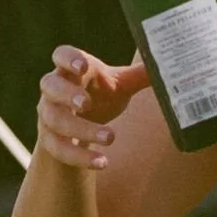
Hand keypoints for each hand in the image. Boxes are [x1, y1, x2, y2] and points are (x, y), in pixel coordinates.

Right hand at [36, 46, 149, 168]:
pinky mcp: (49, 140)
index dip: (68, 59)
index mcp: (71, 69)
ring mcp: (48, 114)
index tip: (83, 66)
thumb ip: (139, 75)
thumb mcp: (119, 84)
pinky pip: (58, 149)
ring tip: (111, 137)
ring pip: (55, 120)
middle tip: (86, 103)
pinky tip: (102, 162)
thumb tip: (168, 68)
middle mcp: (54, 89)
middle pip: (50, 86)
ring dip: (82, 130)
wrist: (78, 124)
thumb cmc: (99, 95)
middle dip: (67, 94)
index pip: (61, 55)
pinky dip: (79, 158)